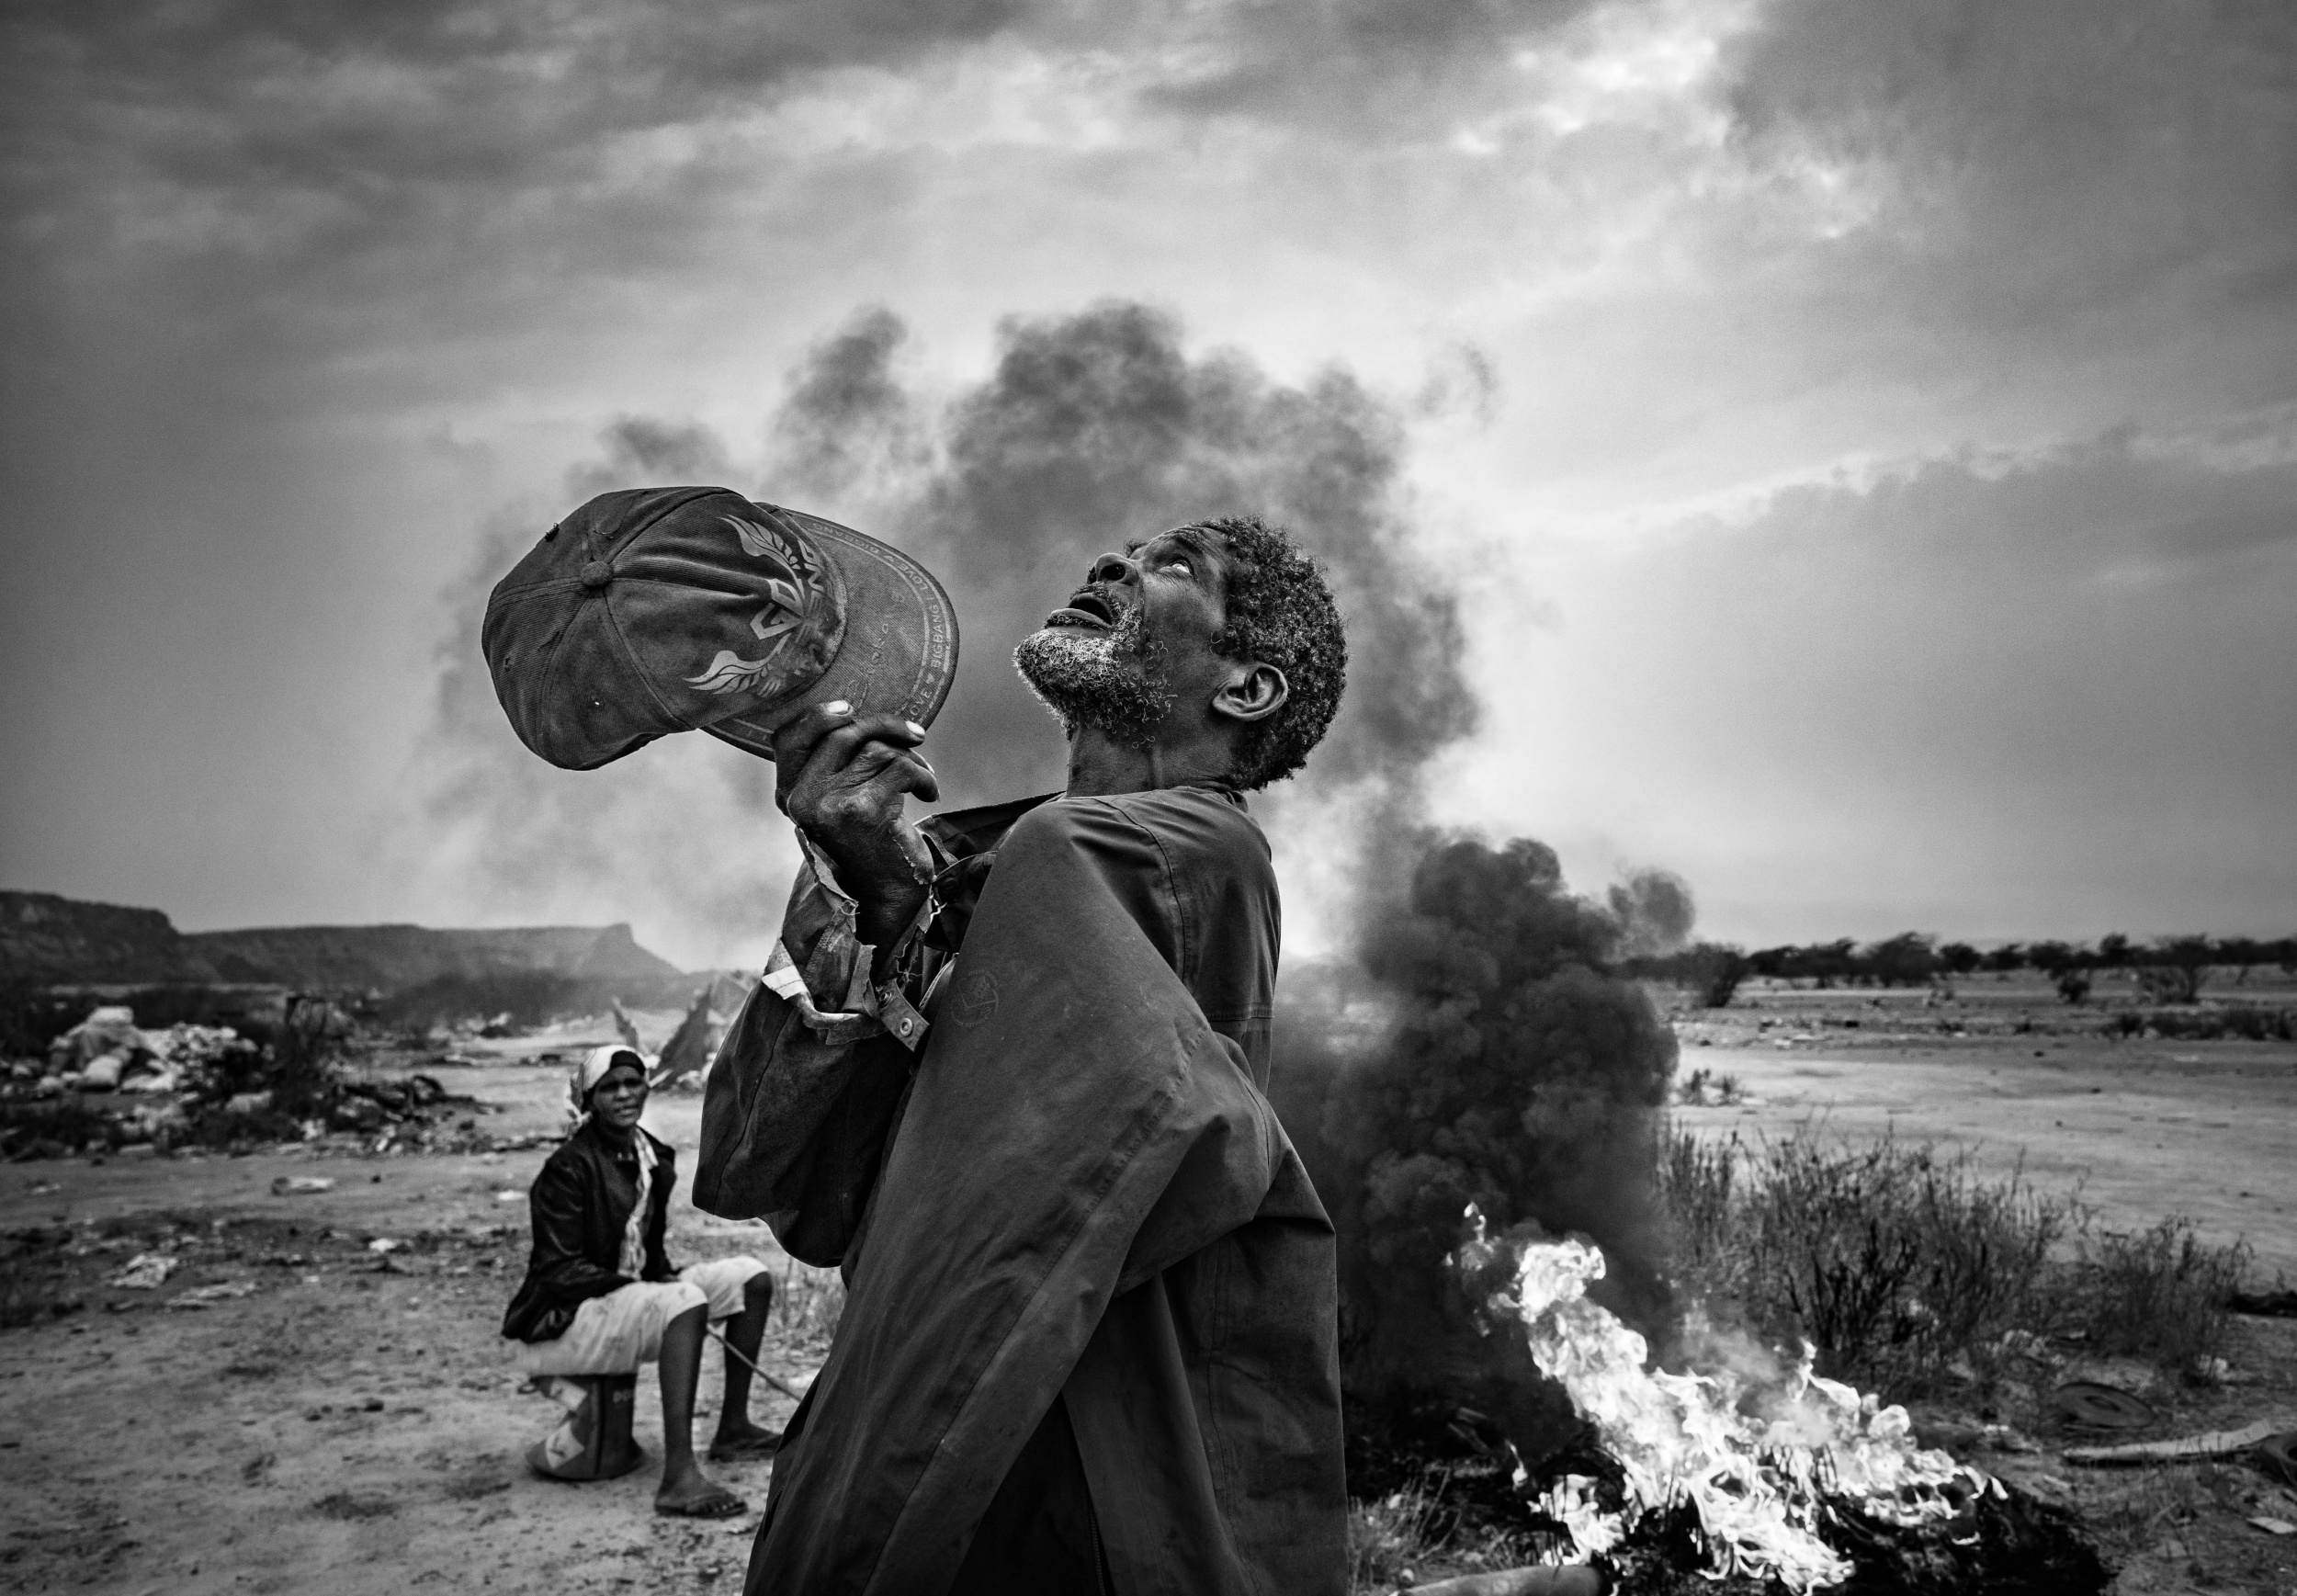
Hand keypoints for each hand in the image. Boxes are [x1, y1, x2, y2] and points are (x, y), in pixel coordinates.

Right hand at [772, 701, 939, 939]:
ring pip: (876, 750)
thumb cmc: (867, 847)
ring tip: (924, 778)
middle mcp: (802, 798)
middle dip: (885, 726)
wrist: (883, 899)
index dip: (818, 715)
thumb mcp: (837, 807)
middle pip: (841, 733)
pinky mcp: (864, 810)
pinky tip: (929, 793)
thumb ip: (834, 769)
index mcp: (789, 795)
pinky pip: (900, 768)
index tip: (850, 708)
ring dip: (911, 759)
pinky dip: (924, 776)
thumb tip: (861, 718)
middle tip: (916, 735)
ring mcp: (830, 803)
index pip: (787, 738)